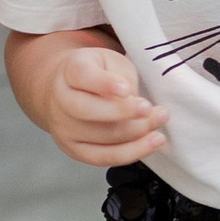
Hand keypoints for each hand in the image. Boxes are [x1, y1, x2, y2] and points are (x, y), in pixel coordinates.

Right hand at [37, 39, 167, 167]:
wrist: (73, 90)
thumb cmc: (101, 74)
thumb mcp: (113, 63)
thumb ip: (122, 79)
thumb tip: (136, 104)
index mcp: (70, 70)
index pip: (82, 75)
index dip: (104, 83)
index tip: (126, 89)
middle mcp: (60, 99)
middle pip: (85, 109)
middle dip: (121, 112)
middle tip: (149, 109)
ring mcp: (63, 127)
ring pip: (98, 135)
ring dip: (135, 132)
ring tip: (159, 121)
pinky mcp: (74, 149)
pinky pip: (102, 157)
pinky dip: (130, 152)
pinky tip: (151, 142)